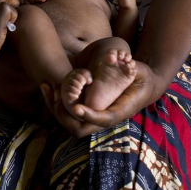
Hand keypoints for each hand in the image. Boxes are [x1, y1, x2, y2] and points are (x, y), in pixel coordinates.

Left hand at [41, 61, 155, 136]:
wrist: (144, 85)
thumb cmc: (140, 77)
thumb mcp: (138, 72)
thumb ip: (130, 69)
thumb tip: (119, 61)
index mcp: (119, 111)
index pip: (102, 120)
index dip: (89, 115)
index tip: (77, 107)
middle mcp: (104, 117)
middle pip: (78, 129)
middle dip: (63, 114)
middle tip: (53, 93)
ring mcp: (93, 116)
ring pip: (67, 122)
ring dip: (54, 107)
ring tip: (46, 87)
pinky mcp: (85, 110)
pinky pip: (66, 113)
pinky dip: (54, 102)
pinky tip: (47, 85)